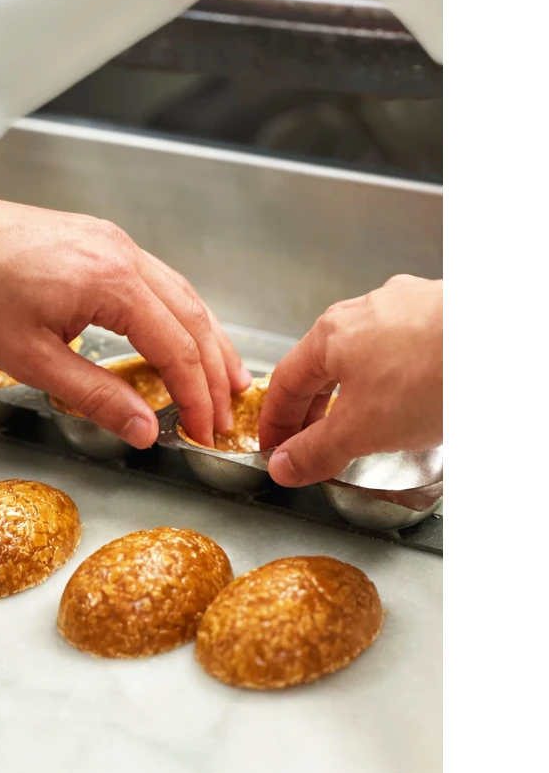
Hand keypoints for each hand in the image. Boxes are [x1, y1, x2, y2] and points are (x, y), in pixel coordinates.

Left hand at [0, 192, 250, 447]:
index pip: (176, 348)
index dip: (197, 396)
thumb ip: (95, 395)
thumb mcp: (31, 359)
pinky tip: (182, 334)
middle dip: (214, 371)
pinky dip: (179, 315)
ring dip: (206, 340)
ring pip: (182, 295)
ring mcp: (114, 241)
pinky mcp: (100, 240)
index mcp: (111, 281)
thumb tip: (143, 429)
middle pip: (192, 318)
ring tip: (226, 378)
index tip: (204, 430)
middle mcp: (123, 253)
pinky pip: (158, 280)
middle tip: (226, 414)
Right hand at [259, 275, 443, 486]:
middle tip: (310, 442)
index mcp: (330, 334)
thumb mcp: (360, 429)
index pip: (285, 382)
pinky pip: (402, 347)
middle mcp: (362, 310)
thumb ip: (315, 451)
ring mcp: (404, 305)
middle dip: (313, 409)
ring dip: (352, 392)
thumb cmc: (428, 377)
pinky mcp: (440, 311)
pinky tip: (407, 396)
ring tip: (360, 422)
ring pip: (363, 355)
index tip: (275, 446)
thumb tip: (283, 466)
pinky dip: (392, 377)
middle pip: (322, 367)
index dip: (276, 421)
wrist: (497, 348)